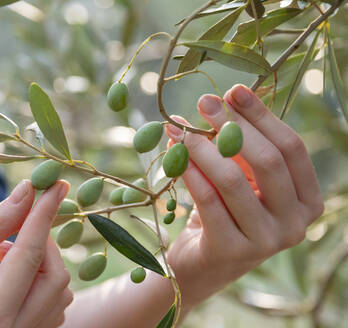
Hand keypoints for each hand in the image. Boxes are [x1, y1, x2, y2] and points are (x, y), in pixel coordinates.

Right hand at [0, 180, 72, 327]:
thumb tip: (28, 191)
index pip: (29, 256)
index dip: (44, 214)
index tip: (58, 184)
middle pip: (54, 277)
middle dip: (42, 240)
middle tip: (21, 217)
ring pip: (58, 290)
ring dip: (41, 259)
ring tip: (4, 248)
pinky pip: (51, 302)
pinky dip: (40, 276)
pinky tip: (12, 266)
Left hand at [164, 84, 323, 309]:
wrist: (200, 264)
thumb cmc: (224, 214)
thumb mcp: (242, 179)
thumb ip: (243, 148)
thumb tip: (228, 98)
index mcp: (307, 201)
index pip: (291, 149)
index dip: (262, 116)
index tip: (235, 90)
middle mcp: (295, 224)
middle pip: (268, 161)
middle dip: (233, 125)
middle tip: (204, 101)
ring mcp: (266, 242)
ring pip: (233, 179)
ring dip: (203, 147)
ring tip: (180, 128)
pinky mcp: (231, 251)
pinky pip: (208, 200)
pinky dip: (189, 171)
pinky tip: (174, 154)